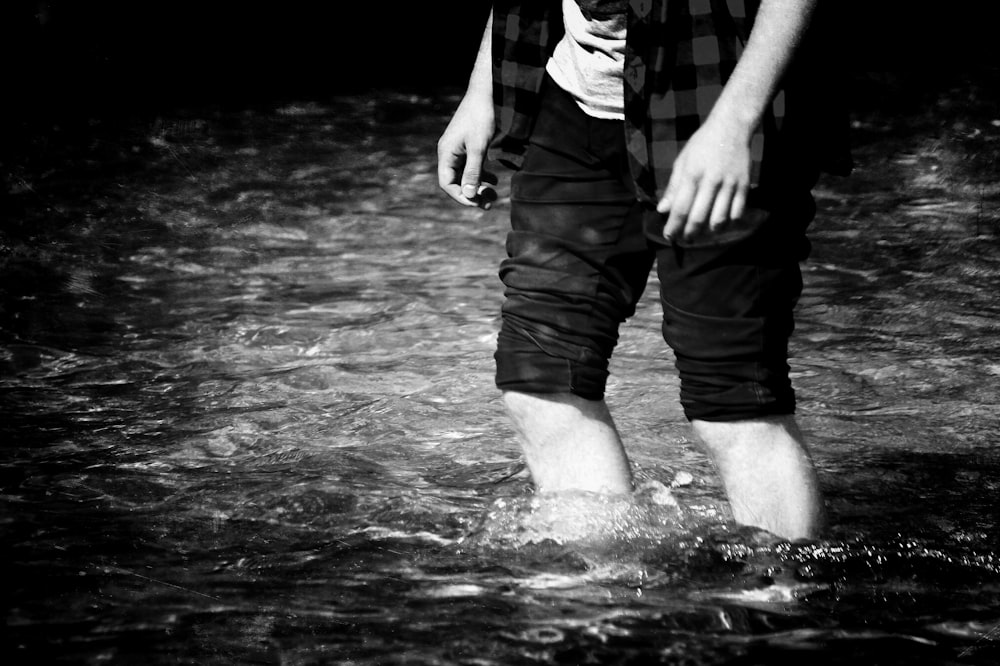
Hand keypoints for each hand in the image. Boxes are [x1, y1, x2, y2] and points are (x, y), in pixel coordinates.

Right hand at [437, 93, 497, 209]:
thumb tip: (469, 194)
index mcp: (446, 153)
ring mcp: (458, 149)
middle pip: (455, 181)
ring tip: (494, 195)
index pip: (447, 184)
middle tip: (490, 203)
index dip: (461, 196)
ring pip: (465, 175)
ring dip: (478, 186)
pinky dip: (482, 175)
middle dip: (472, 194)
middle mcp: (449, 153)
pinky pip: (471, 166)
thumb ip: (473, 171)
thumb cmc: (481, 117)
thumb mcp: (478, 147)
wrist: (486, 92)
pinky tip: (494, 181)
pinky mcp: (467, 146)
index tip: (478, 203)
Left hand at [656, 117, 752, 242]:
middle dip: (689, 234)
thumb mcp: (682, 161)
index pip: (680, 208)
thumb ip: (673, 187)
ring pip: (719, 219)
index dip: (674, 226)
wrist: (731, 126)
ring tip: (702, 234)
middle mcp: (711, 181)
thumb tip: (662, 210)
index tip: (669, 236)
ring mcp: (729, 184)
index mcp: (692, 174)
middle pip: (698, 217)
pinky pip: (737, 213)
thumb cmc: (702, 144)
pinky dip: (728, 223)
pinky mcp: (744, 185)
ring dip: (709, 232)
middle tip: (685, 240)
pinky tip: (720, 224)